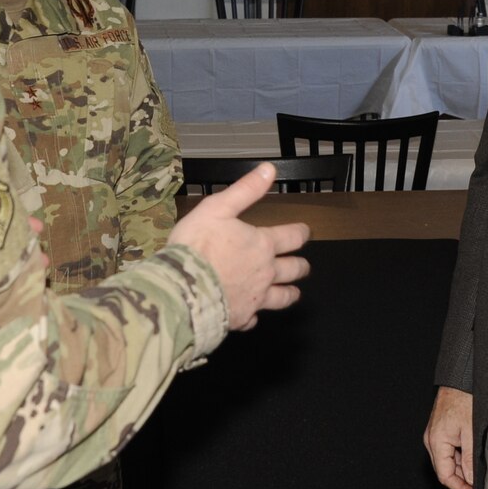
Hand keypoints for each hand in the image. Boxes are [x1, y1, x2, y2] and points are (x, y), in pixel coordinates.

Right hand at [167, 163, 310, 329]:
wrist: (182, 288)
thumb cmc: (197, 245)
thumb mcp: (218, 207)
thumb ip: (246, 190)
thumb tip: (270, 169)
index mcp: (261, 245)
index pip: (291, 238)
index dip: (301, 233)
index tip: (305, 232)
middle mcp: (265, 273)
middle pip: (292, 270)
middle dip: (300, 266)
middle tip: (304, 266)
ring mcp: (255, 298)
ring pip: (281, 298)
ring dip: (289, 293)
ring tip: (294, 293)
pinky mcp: (240, 318)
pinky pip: (253, 319)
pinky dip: (255, 317)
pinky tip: (253, 317)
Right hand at [424, 386, 475, 488]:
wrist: (460, 379)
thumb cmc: (465, 400)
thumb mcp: (471, 432)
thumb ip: (469, 459)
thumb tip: (471, 481)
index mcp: (436, 442)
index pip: (445, 476)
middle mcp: (432, 440)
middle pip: (445, 470)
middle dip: (462, 481)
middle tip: (480, 487)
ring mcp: (435, 435)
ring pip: (448, 461)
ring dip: (463, 469)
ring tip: (480, 473)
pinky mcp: (441, 430)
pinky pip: (449, 451)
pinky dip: (461, 457)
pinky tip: (474, 458)